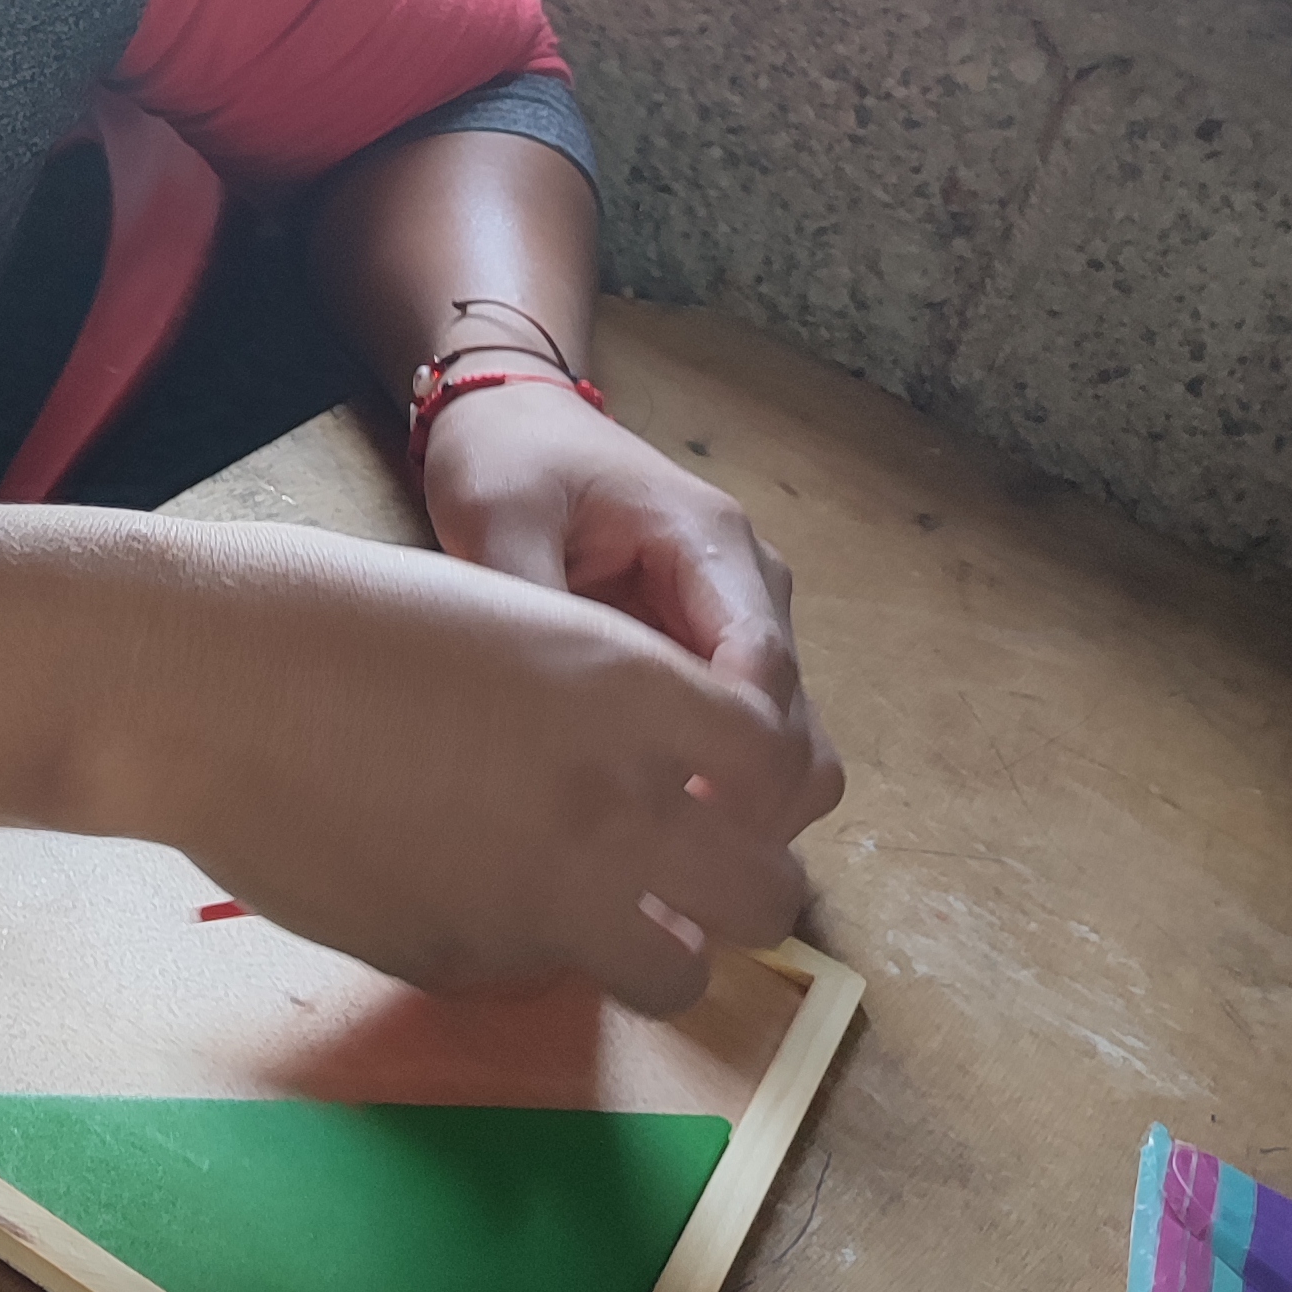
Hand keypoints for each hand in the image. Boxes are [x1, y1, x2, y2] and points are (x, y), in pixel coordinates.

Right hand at [103, 523, 825, 1015]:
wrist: (194, 683)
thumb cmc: (332, 617)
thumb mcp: (503, 617)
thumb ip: (606, 705)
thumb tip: (663, 784)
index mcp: (628, 691)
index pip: (784, 770)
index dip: (760, 784)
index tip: (720, 781)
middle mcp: (608, 806)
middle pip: (765, 897)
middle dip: (737, 887)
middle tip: (684, 865)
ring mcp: (538, 902)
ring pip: (673, 976)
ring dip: (653, 946)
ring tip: (589, 901)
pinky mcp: (460, 964)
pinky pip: (536, 977)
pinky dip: (519, 946)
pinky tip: (446, 878)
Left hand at [415, 381, 842, 843]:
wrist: (518, 425)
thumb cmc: (512, 462)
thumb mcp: (498, 515)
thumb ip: (527, 599)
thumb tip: (538, 705)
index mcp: (711, 543)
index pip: (761, 665)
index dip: (740, 754)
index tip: (687, 823)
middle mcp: (748, 591)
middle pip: (793, 721)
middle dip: (751, 801)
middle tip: (662, 866)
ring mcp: (736, 630)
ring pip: (785, 744)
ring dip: (739, 807)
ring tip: (651, 865)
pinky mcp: (710, 663)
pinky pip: (739, 743)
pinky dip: (714, 794)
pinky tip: (644, 834)